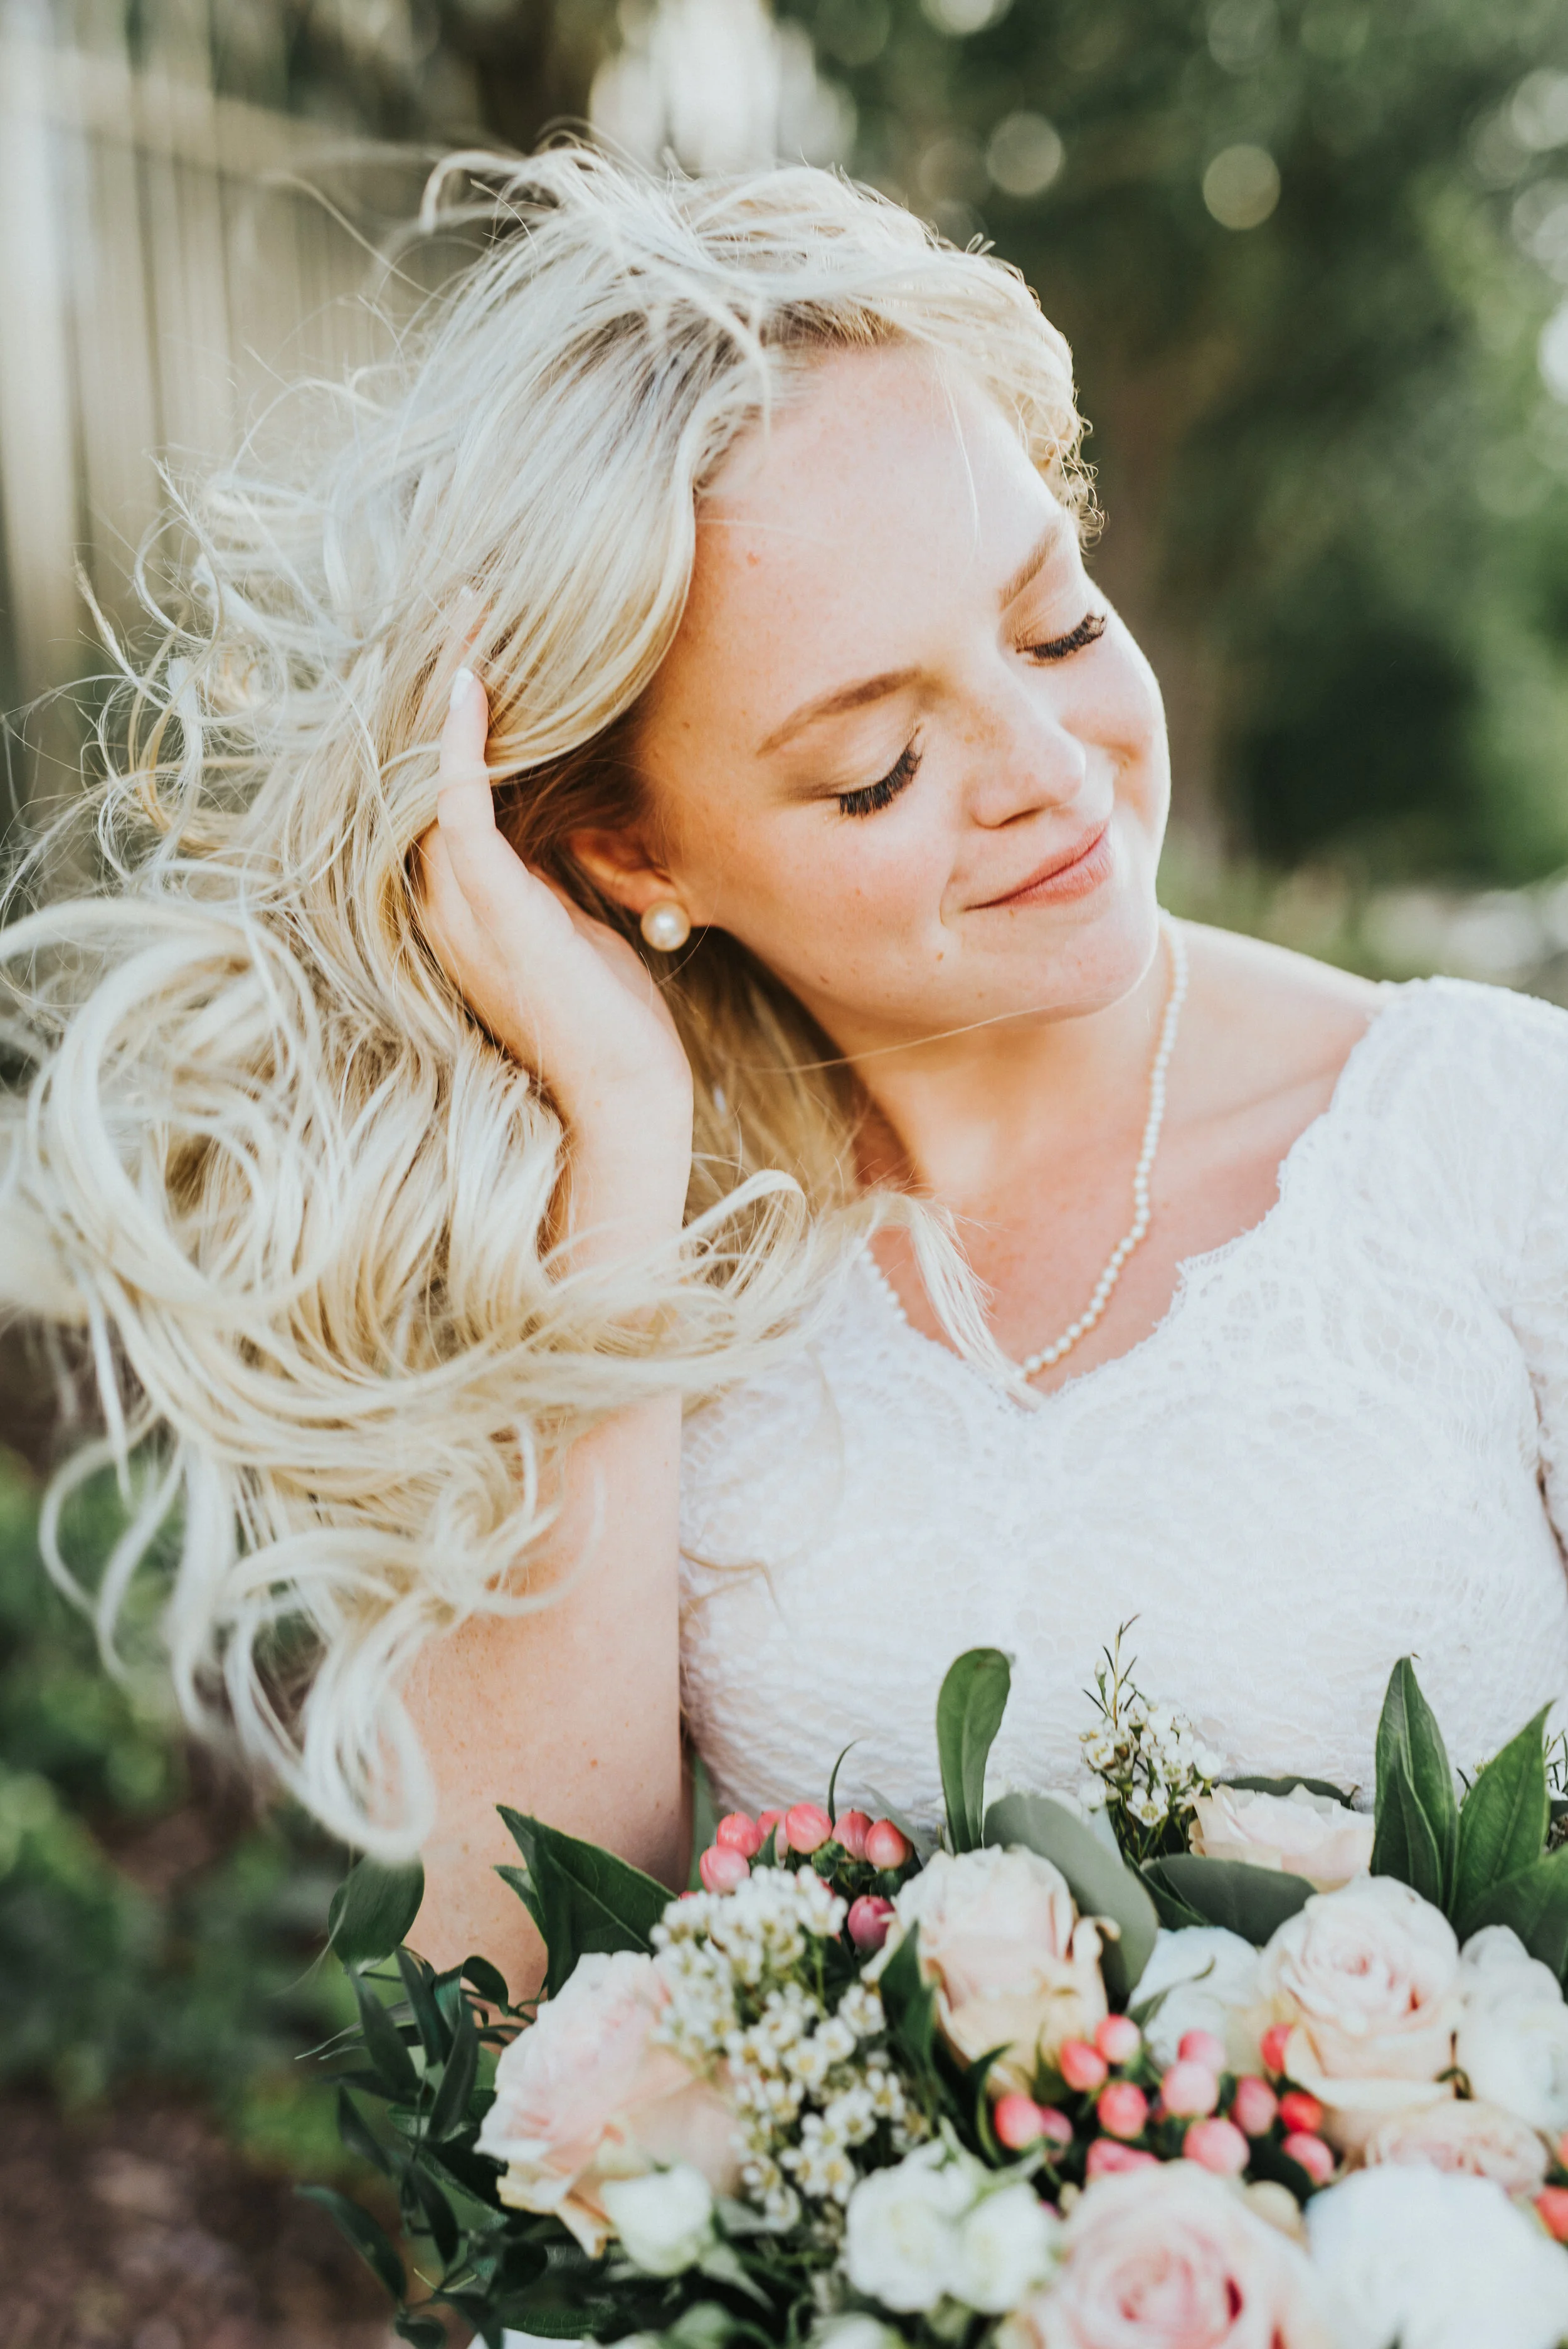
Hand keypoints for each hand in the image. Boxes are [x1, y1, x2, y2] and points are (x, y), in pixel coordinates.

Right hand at [417, 669, 692, 1250]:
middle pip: (419, 770)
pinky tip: (471, 686)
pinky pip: (458, 807)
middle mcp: (443, 904)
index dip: (447, 722)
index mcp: (463, 909)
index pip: (438, 794)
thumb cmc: (612, 1028)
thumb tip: (567, 831)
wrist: (623, 1099)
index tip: (472, 653)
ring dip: (445, 694)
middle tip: (460, 607)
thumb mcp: (575, 934)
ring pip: (429, 775)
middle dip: (436, 685)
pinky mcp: (492, 910)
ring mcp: (459, 908)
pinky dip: (460, 745)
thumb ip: (551, 883)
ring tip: (466, 619)